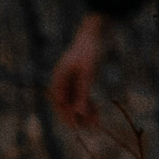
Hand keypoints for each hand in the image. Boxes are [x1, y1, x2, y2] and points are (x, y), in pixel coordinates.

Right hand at [48, 13, 111, 131]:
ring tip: (96, 122)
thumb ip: (83, 92)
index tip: (78, 128)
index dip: (67, 116)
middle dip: (77, 116)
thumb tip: (80, 113)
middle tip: (91, 127)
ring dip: (84, 112)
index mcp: (58, 79)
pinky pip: (82, 95)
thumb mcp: (88, 71)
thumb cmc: (91, 48)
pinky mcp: (82, 78)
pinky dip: (89, 103)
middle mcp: (63, 81)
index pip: (59, 103)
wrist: (100, 30)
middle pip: (66, 105)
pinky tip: (97, 110)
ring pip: (75, 101)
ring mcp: (72, 80)